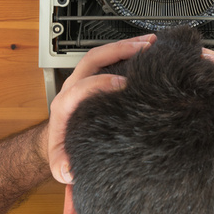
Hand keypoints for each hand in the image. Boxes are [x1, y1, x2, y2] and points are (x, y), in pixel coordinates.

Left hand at [47, 34, 156, 183]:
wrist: (60, 140)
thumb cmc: (65, 148)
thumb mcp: (61, 162)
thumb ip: (62, 167)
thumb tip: (69, 170)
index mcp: (66, 104)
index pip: (81, 86)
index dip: (101, 82)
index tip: (122, 83)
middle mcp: (75, 85)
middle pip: (94, 58)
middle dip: (119, 50)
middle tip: (144, 47)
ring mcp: (85, 78)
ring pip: (103, 54)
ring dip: (127, 46)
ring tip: (152, 43)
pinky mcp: (96, 76)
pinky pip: (110, 57)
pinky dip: (128, 51)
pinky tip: (148, 50)